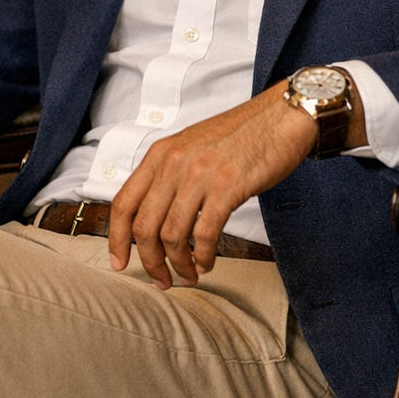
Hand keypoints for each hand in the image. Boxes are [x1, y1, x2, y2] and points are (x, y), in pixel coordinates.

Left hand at [108, 79, 364, 288]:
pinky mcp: (228, 186)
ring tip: (189, 275)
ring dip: (179, 264)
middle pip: (144, 226)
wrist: (281, 117)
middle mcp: (173, 162)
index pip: (123, 203)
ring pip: (172, 235)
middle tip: (161, 280)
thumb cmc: (241, 135)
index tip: (119, 262)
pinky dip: (204, 256)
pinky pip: (205, 234)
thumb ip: (169, 174)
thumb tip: (154, 215)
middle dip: (150, 262)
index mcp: (160, 153)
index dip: (117, 239)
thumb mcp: (191, 146)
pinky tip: (208, 263)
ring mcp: (199, 174)